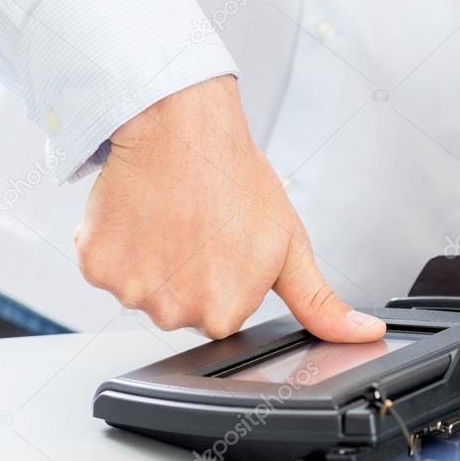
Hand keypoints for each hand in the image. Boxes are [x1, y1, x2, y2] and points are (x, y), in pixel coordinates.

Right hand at [75, 76, 385, 340]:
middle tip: (200, 229)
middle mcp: (173, 312)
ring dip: (152, 260)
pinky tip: (142, 214)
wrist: (181, 126)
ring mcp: (129, 290)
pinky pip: (107, 267)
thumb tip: (366, 334)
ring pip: (142, 288)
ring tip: (172, 217)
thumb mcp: (291, 245)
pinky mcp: (94, 264)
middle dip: (188, 275)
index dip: (225, 279)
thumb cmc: (235, 180)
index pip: (220, 315)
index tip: (226, 246)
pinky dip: (118, 244)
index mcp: (223, 314)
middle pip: (179, 307)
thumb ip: (321, 302)